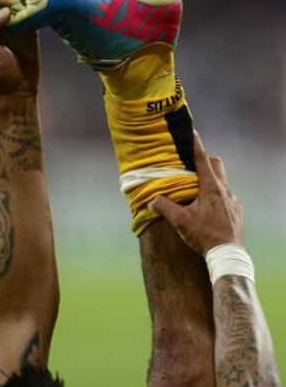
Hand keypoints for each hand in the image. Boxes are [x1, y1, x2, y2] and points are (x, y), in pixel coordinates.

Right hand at [149, 132, 243, 255]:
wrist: (227, 254)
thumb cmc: (204, 236)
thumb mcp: (180, 221)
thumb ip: (164, 207)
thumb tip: (150, 200)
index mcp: (211, 188)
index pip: (202, 159)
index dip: (195, 144)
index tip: (191, 131)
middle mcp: (225, 190)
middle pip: (216, 164)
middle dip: (205, 159)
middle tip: (191, 164)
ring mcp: (233, 200)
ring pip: (223, 180)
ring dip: (211, 178)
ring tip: (197, 187)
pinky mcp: (237, 211)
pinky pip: (227, 195)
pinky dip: (217, 194)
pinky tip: (208, 207)